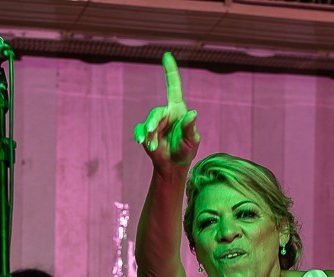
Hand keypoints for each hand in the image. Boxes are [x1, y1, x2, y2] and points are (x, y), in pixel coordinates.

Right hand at [133, 53, 200, 170]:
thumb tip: (193, 113)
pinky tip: (143, 142)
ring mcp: (155, 122)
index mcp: (178, 111)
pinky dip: (141, 135)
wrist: (173, 165)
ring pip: (149, 122)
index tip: (167, 56)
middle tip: (152, 131)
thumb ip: (191, 128)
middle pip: (157, 112)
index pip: (174, 87)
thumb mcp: (192, 141)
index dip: (170, 71)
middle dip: (154, 122)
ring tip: (151, 145)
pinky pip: (140, 130)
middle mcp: (166, 113)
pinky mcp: (146, 132)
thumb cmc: (186, 151)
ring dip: (150, 133)